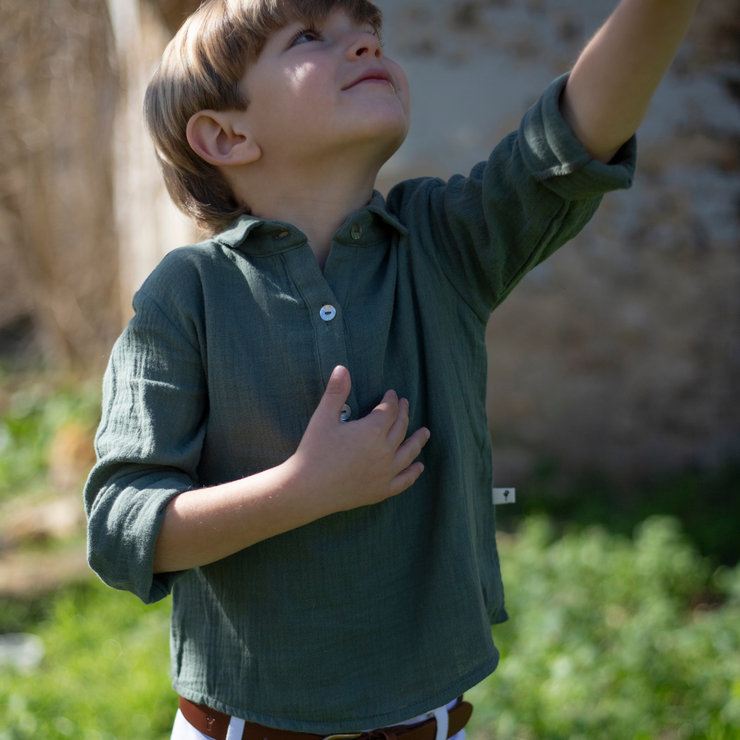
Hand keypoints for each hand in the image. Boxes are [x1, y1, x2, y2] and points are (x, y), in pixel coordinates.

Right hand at [289, 366, 429, 514]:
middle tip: (406, 404)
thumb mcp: (323, 417)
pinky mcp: (380, 491)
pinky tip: (418, 467)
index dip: (392, 400)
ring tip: (425, 433)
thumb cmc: (313, 451)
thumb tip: (342, 368)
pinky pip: (404, 481)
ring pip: (408, 453)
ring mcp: (385, 473)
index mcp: (372, 431)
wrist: (306, 490)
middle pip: (401, 428)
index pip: (389, 410)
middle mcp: (384, 451)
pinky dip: (413, 473)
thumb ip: (336, 392)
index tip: (392, 394)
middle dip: (404, 414)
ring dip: (418, 441)